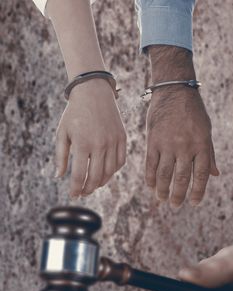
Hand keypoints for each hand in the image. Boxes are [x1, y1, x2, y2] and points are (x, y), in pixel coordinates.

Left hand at [55, 79, 126, 197]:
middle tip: (83, 193)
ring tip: (93, 185)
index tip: (73, 195)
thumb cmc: (74, 113)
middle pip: (95, 178)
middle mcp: (100, 145)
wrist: (93, 92)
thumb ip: (60, 156)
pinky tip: (106, 173)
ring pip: (109, 172)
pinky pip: (121, 161)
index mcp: (82, 144)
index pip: (79, 176)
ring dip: (101, 183)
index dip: (76, 189)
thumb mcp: (62, 133)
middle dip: (88, 189)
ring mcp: (113, 141)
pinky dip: (113, 171)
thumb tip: (59, 176)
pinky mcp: (122, 138)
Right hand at [145, 46, 218, 206]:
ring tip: (162, 199)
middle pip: (181, 178)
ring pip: (164, 174)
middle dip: (178, 195)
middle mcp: (184, 147)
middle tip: (175, 205)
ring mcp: (167, 144)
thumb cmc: (193, 111)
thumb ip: (209, 154)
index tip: (194, 202)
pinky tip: (151, 186)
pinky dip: (150, 177)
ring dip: (162, 190)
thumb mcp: (206, 131)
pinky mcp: (152, 141)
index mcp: (201, 145)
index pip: (200, 175)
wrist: (173, 91)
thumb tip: (215, 175)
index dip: (197, 192)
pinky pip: (150, 164)